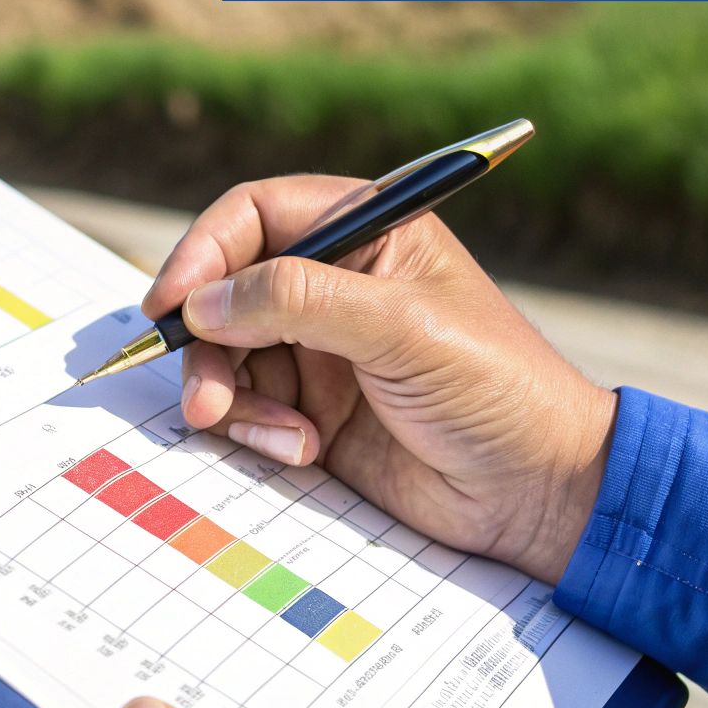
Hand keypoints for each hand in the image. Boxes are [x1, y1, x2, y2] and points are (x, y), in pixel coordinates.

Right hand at [144, 175, 615, 583]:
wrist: (538, 493)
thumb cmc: (495, 388)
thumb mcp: (400, 329)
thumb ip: (299, 300)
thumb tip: (204, 300)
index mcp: (367, 233)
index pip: (257, 214)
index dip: (204, 250)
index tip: (170, 301)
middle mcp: (335, 284)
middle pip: (226, 289)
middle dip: (207, 341)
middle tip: (203, 393)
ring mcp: (320, 350)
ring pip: (226, 354)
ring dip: (229, 394)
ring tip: (277, 434)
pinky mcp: (312, 411)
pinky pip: (246, 408)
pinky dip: (256, 430)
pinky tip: (304, 450)